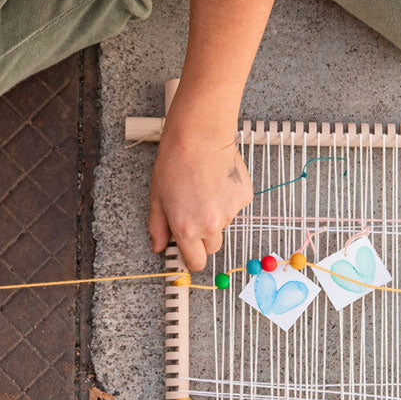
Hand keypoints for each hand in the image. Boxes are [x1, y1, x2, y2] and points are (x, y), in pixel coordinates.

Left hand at [148, 111, 251, 271]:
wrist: (199, 136)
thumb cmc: (175, 162)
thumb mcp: (157, 198)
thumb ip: (158, 227)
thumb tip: (158, 246)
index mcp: (187, 229)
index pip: (196, 262)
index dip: (192, 257)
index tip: (189, 251)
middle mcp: (211, 225)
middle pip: (212, 247)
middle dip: (204, 236)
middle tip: (194, 212)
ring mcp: (230, 212)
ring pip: (223, 224)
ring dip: (215, 214)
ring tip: (204, 189)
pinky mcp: (243, 197)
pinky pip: (235, 207)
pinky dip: (227, 198)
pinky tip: (216, 181)